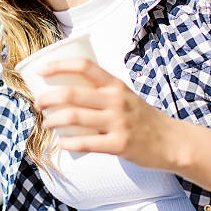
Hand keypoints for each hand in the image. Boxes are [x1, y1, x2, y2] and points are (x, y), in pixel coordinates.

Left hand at [35, 58, 178, 169]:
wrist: (172, 141)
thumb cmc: (142, 117)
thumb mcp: (125, 96)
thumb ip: (101, 92)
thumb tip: (67, 90)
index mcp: (116, 85)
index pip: (84, 66)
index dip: (58, 66)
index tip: (41, 71)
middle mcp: (116, 100)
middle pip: (71, 93)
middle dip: (47, 98)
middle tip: (38, 104)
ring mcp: (118, 122)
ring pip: (74, 117)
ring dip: (52, 120)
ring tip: (46, 123)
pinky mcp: (119, 144)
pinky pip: (86, 143)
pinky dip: (68, 143)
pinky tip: (62, 143)